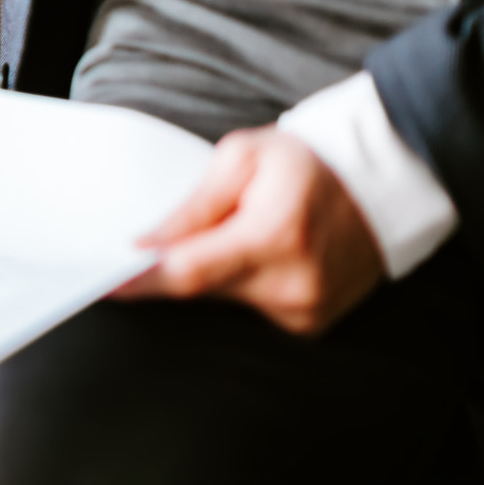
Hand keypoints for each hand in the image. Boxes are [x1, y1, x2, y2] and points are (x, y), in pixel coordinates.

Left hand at [115, 127, 385, 335]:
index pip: (190, 273)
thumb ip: (194, 206)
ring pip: (225, 303)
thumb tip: (147, 245)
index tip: (103, 283)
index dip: (142, 282)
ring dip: (213, 275)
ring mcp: (307, 311)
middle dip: (172, 271)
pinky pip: (252, 312)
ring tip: (236, 236)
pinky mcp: (312, 327)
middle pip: (202, 290)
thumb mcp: (244, 158)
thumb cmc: (306, 162)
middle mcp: (293, 283)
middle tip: (156, 246)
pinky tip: (257, 259)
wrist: (381, 185)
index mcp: (275, 236)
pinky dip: (241, 288)